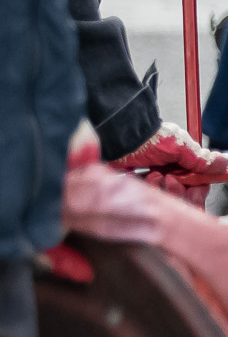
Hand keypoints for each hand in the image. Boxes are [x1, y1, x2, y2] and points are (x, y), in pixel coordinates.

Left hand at [113, 119, 227, 200]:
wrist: (119, 137)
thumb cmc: (149, 138)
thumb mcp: (180, 146)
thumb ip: (200, 159)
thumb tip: (224, 163)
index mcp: (182, 162)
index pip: (198, 184)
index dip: (198, 190)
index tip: (196, 190)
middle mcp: (169, 171)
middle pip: (183, 195)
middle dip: (181, 191)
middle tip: (172, 180)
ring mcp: (154, 180)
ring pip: (167, 198)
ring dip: (164, 187)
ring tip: (156, 175)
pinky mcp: (138, 186)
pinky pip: (150, 197)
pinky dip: (150, 189)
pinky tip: (145, 179)